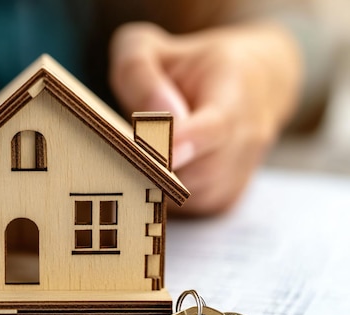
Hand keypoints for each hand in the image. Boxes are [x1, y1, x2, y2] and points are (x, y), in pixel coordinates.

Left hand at [109, 22, 301, 214]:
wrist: (250, 83)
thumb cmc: (190, 65)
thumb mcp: (149, 47)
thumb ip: (137, 72)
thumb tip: (152, 118)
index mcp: (236, 88)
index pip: (217, 124)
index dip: (190, 141)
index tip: (163, 152)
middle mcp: (249, 135)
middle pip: (199, 170)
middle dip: (156, 168)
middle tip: (121, 152)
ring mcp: (241, 172)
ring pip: (190, 195)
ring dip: (157, 182)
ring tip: (142, 152)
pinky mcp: (225, 200)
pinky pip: (188, 211)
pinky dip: (163, 196)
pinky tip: (155, 169)